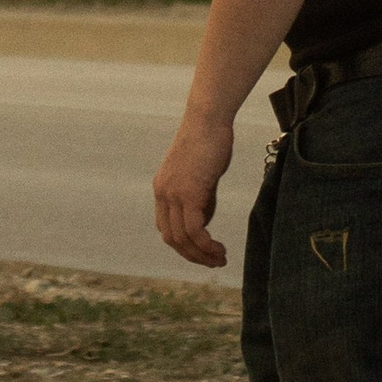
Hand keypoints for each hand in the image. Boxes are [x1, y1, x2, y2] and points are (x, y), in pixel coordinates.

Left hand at [153, 111, 235, 267]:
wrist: (209, 119)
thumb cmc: (210, 141)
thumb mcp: (201, 175)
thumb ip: (200, 198)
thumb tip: (204, 221)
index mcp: (162, 189)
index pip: (166, 228)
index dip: (183, 246)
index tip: (202, 252)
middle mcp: (163, 194)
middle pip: (171, 238)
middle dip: (193, 256)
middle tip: (214, 262)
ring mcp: (174, 194)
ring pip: (182, 238)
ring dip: (202, 254)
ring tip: (220, 259)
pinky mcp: (189, 193)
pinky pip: (195, 230)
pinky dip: (206, 245)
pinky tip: (219, 248)